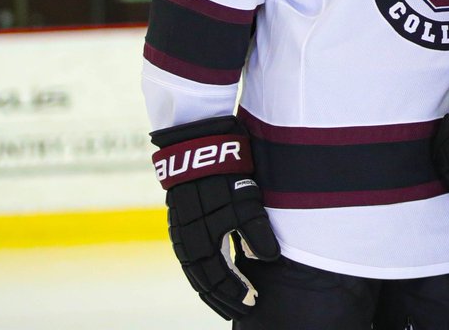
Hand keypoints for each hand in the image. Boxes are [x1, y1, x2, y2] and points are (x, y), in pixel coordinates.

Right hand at [151, 116, 279, 319]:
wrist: (197, 138)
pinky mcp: (181, 213)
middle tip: (241, 309)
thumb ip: (255, 232)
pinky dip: (202, 266)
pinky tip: (214, 267)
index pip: (216, 279)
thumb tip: (268, 259)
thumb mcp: (245, 200)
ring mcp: (180, 226)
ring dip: (210, 284)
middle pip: (202, 279)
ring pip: (194, 267)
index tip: (252, 304)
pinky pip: (190, 251)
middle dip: (221, 296)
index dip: (233, 294)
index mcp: (200, 239)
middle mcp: (185, 237)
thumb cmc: (225, 170)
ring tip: (225, 297)